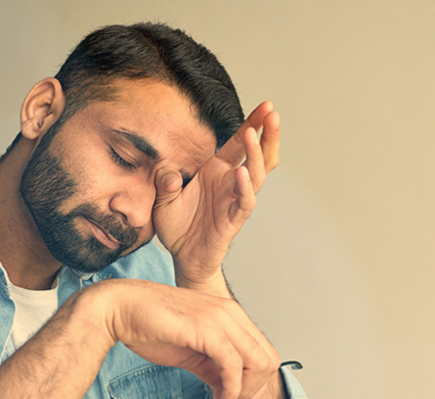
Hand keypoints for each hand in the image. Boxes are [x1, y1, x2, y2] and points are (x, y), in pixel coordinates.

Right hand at [85, 278, 280, 398]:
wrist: (121, 308)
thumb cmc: (150, 325)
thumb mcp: (190, 351)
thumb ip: (212, 367)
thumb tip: (228, 388)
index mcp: (229, 314)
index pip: (263, 350)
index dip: (258, 381)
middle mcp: (230, 312)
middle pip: (268, 358)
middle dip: (255, 388)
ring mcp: (221, 318)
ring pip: (258, 362)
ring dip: (245, 391)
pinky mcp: (207, 329)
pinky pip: (233, 365)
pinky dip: (232, 388)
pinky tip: (220, 398)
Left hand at [152, 102, 280, 291]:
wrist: (183, 257)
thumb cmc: (177, 226)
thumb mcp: (162, 199)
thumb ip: (164, 183)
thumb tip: (166, 173)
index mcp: (216, 170)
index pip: (239, 142)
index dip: (253, 123)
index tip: (266, 105)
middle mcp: (230, 181)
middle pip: (258, 154)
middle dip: (267, 133)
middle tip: (273, 113)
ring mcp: (234, 199)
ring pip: (255, 173)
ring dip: (256, 153)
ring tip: (254, 134)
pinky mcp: (233, 219)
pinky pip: (244, 201)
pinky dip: (244, 187)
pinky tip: (240, 172)